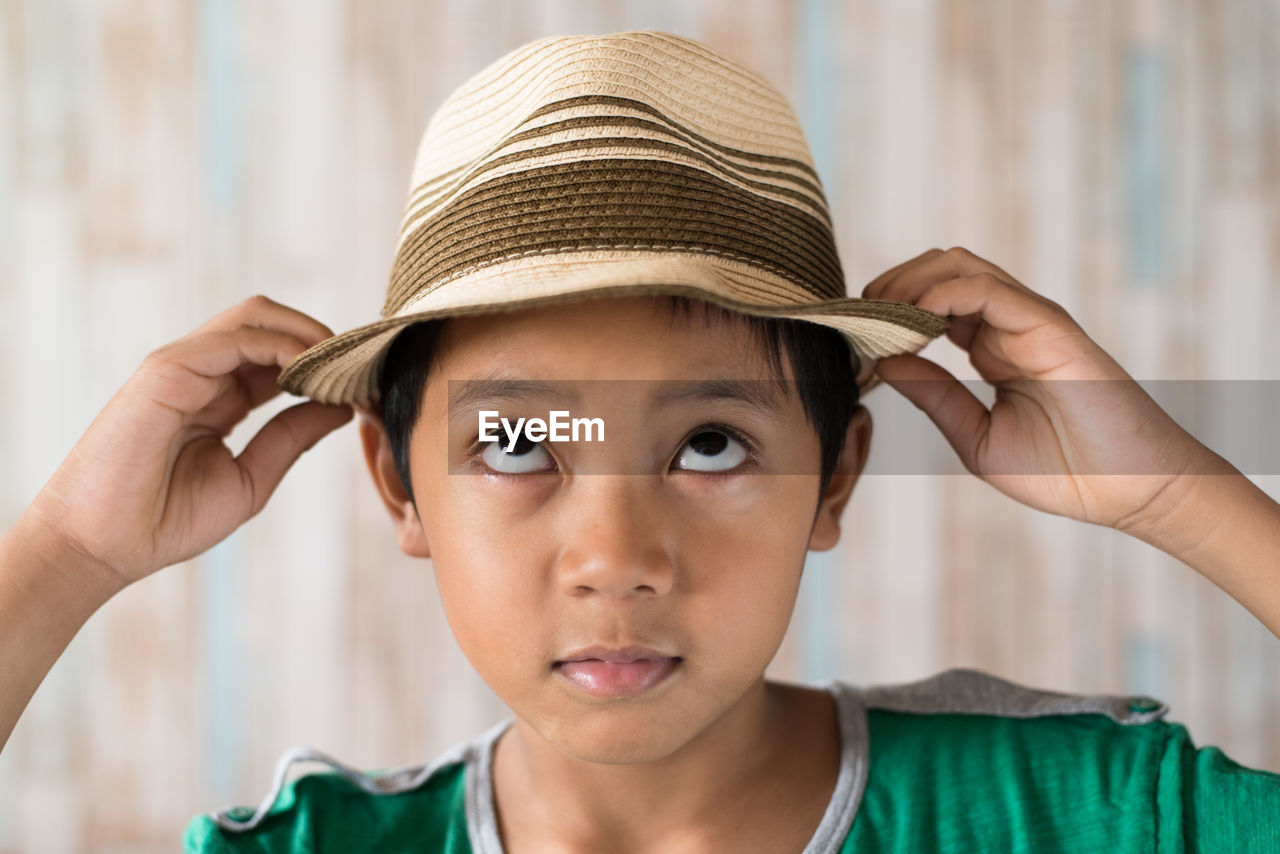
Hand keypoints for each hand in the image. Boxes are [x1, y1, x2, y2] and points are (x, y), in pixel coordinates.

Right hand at [23, 295, 353, 591]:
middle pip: (271, 323)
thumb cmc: (166, 520)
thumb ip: (292, 438)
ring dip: (308, 335)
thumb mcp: (250, 478)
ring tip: (342, 368)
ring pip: (256, 317)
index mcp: (220, 396)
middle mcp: (202, 372)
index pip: (281, 355)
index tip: (366, 385)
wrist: (104, 545)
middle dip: (322, 337)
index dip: (325, 363)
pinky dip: (281, 346)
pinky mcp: (167, 369)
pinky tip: (310, 373)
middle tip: (360, 368)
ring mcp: (182, 365)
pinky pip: (235, 338)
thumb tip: (342, 406)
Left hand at [862, 247, 1234, 538]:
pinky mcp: (1050, 325)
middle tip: (858, 322)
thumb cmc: (1063, 471)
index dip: (886, 312)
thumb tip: (883, 362)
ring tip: (879, 318)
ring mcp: (1030, 320)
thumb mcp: (975, 436)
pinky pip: (989, 289)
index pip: (929, 303)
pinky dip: (943, 294)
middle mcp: (1009, 324)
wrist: (1130, 491)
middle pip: (938, 270)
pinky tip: (914, 319)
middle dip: (889, 286)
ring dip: (908, 283)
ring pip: (959, 265)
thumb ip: (932, 395)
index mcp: (991, 347)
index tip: (855, 341)